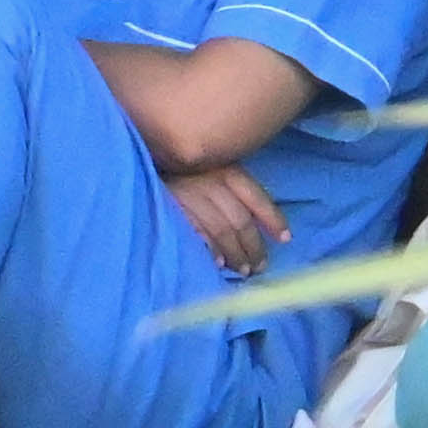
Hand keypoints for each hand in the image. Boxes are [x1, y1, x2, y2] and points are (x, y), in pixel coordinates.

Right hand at [167, 162, 289, 276]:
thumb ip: (229, 189)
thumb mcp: (211, 166)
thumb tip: (254, 224)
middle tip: (260, 266)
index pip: (257, 198)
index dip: (273, 220)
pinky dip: (209, 250)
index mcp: (226, 170)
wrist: (142, 158)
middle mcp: (211, 182)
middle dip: (253, 246)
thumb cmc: (181, 166)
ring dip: (235, 254)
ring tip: (243, 270)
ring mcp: (190, 196)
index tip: (285, 239)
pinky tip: (217, 263)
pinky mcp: (170, 208)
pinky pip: (196, 234)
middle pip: (241, 220)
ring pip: (222, 231)